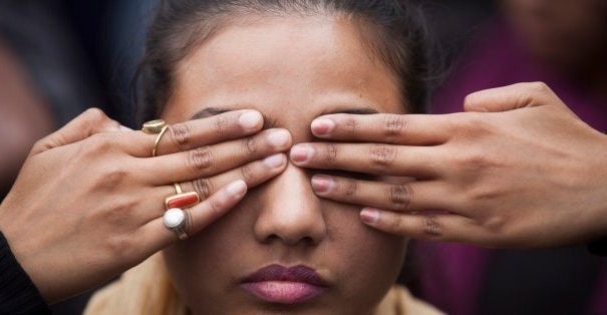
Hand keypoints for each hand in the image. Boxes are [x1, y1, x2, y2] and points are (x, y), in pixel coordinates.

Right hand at [0, 108, 290, 301]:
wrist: (14, 257)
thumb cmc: (34, 202)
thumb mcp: (50, 150)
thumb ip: (88, 126)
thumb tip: (120, 120)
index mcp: (109, 146)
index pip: (178, 132)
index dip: (220, 125)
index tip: (253, 118)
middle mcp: (126, 172)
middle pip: (199, 154)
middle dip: (246, 142)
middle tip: (283, 135)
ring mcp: (131, 207)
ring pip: (199, 184)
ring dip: (244, 170)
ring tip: (278, 161)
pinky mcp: (134, 243)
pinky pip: (185, 221)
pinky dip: (216, 206)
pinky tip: (243, 193)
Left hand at [290, 82, 606, 247]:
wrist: (604, 189)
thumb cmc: (565, 140)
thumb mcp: (530, 100)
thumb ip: (485, 100)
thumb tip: (454, 110)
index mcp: (466, 129)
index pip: (394, 126)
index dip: (352, 126)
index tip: (319, 124)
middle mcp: (458, 163)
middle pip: (383, 158)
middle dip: (336, 155)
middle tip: (299, 154)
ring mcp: (465, 199)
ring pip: (394, 194)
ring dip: (351, 188)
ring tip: (317, 184)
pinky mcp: (476, 229)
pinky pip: (423, 226)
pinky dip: (390, 222)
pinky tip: (363, 214)